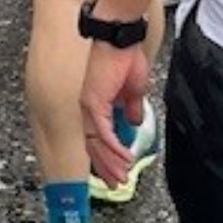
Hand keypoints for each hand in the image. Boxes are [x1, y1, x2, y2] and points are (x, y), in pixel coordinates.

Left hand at [79, 41, 149, 188]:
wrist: (120, 39)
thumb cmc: (125, 57)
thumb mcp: (133, 89)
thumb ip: (130, 107)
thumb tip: (134, 121)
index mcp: (96, 104)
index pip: (97, 137)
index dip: (106, 155)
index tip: (118, 170)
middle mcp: (88, 108)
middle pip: (94, 145)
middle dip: (106, 167)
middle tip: (117, 183)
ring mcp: (89, 106)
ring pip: (97, 143)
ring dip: (110, 162)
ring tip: (121, 177)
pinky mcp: (94, 102)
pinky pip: (102, 132)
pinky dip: (113, 148)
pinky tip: (124, 159)